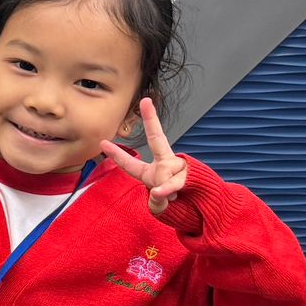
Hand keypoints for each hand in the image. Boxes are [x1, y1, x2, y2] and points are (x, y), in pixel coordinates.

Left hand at [101, 98, 187, 215]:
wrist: (202, 204)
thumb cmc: (177, 202)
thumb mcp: (160, 205)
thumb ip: (156, 201)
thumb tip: (157, 192)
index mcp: (151, 171)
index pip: (130, 162)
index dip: (117, 154)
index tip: (103, 143)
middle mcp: (165, 163)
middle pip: (157, 137)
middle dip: (151, 118)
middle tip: (146, 101)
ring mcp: (177, 166)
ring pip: (166, 172)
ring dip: (165, 188)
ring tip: (173, 196)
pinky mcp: (189, 172)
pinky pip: (175, 181)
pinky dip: (169, 189)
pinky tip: (173, 194)